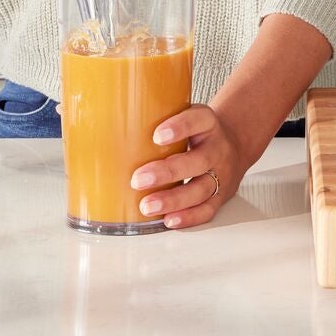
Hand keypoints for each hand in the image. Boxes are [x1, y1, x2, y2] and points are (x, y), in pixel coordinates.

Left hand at [129, 104, 246, 228]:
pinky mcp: (220, 196)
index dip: (180, 127)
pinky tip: (168, 220)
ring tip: (147, 206)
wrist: (232, 145)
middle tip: (138, 179)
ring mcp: (221, 174)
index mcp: (208, 124)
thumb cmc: (196, 133)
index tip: (156, 136)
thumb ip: (156, 118)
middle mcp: (217, 148)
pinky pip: (207, 209)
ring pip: (201, 189)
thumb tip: (103, 125)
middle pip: (199, 160)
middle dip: (167, 172)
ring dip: (174, 200)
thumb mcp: (185, 116)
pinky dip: (188, 217)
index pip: (198, 120)